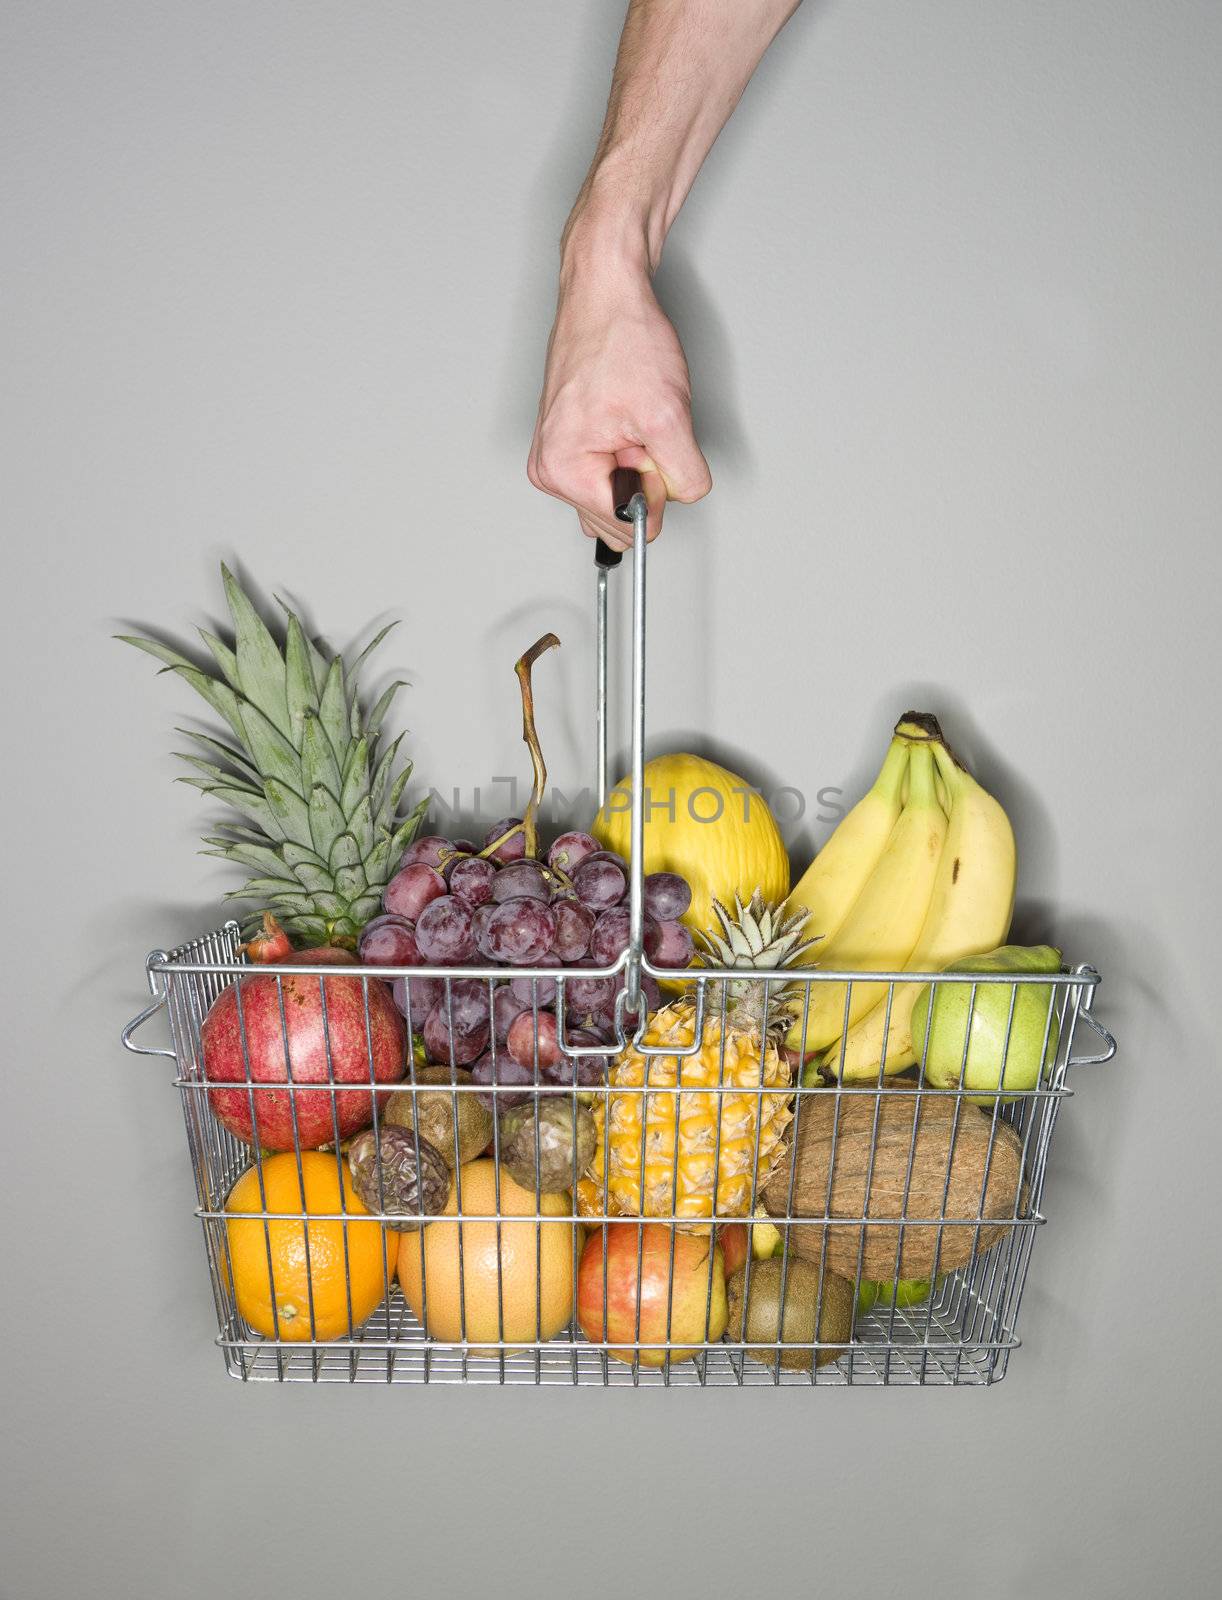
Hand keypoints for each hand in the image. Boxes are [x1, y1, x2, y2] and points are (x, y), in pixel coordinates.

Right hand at [528, 251, 711, 547]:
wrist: (607, 293)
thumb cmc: (622, 339)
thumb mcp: (669, 416)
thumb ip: (682, 477)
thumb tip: (682, 498)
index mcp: (563, 471)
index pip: (627, 527)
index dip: (655, 489)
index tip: (650, 447)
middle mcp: (551, 468)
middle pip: (619, 517)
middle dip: (645, 478)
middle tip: (642, 429)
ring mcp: (558, 456)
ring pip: (618, 495)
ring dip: (638, 464)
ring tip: (633, 418)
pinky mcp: (570, 442)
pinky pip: (610, 472)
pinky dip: (629, 451)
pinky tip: (626, 418)